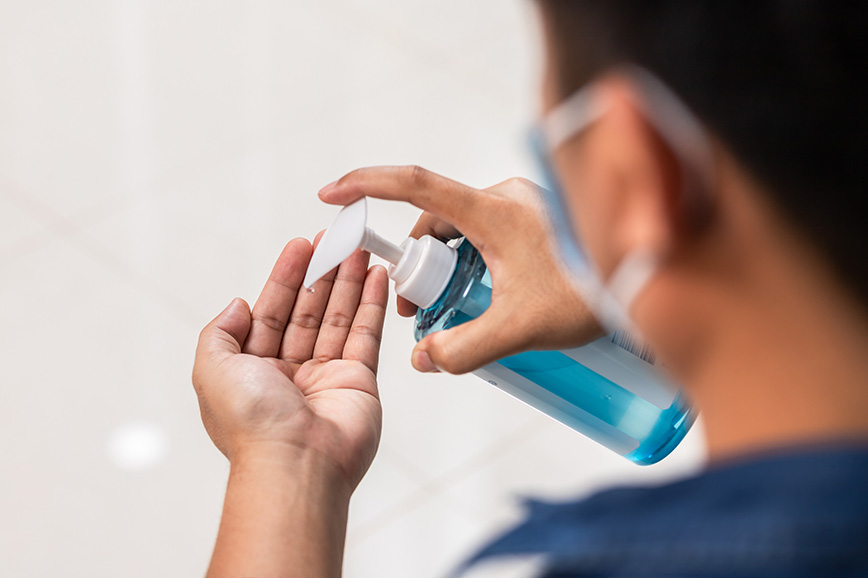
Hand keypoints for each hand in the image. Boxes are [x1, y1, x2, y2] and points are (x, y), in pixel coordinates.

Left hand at [192, 238, 388, 487]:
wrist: (295, 464)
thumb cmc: (251, 424)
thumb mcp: (211, 368)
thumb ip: (220, 332)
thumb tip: (238, 305)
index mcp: (254, 370)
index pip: (272, 311)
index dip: (286, 276)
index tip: (301, 245)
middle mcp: (290, 372)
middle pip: (308, 310)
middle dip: (321, 272)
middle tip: (336, 238)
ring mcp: (326, 376)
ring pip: (338, 317)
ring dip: (348, 281)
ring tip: (359, 248)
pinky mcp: (358, 381)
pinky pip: (365, 334)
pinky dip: (370, 304)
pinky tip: (374, 276)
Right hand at [318, 166, 601, 374]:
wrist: (651, 280)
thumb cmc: (592, 293)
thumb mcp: (520, 327)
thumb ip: (465, 348)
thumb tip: (425, 359)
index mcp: (492, 209)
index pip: (414, 184)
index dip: (366, 185)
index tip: (331, 195)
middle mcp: (503, 197)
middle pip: (435, 222)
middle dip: (417, 266)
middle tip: (418, 315)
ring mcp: (522, 206)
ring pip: (461, 230)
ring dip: (447, 268)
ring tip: (454, 314)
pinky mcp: (536, 219)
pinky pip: (486, 234)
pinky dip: (472, 262)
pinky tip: (486, 298)